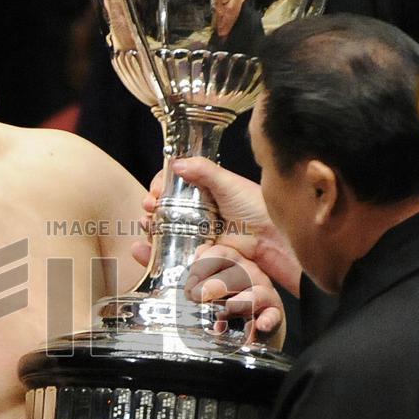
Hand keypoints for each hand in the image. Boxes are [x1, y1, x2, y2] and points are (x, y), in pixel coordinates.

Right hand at [133, 158, 301, 296]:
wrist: (271, 240)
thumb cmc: (256, 208)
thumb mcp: (229, 183)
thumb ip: (204, 171)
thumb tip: (176, 164)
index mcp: (203, 191)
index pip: (173, 184)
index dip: (160, 186)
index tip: (155, 191)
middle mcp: (197, 211)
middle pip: (163, 206)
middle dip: (151, 206)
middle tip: (149, 206)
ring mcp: (195, 233)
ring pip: (164, 229)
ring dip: (150, 226)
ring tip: (147, 225)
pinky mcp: (196, 254)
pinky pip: (172, 251)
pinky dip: (155, 249)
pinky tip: (147, 245)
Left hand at [183, 243, 284, 344]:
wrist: (253, 324)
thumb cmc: (228, 297)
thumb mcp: (212, 284)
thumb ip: (201, 272)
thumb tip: (193, 268)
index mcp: (233, 262)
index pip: (220, 255)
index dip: (201, 268)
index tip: (188, 288)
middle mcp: (250, 274)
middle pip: (236, 273)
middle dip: (215, 284)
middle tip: (197, 296)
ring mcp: (264, 293)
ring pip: (256, 293)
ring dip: (242, 300)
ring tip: (229, 306)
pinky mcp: (273, 314)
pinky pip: (273, 315)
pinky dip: (268, 320)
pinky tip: (260, 325)